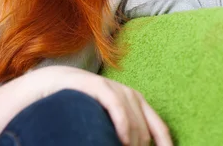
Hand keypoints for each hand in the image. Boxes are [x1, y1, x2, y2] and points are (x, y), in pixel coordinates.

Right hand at [31, 65, 172, 145]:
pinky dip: (123, 126)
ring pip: (134, 124)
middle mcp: (131, 95)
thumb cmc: (83, 107)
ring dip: (131, 143)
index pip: (160, 129)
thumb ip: (123, 132)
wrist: (57, 83)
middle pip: (145, 133)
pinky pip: (118, 107)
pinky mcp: (100, 86)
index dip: (165, 145)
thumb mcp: (107, 120)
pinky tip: (122, 140)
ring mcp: (115, 89)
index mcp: (137, 103)